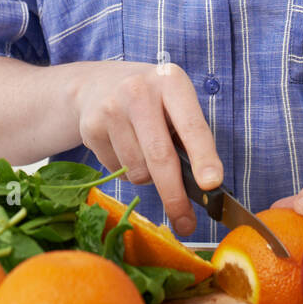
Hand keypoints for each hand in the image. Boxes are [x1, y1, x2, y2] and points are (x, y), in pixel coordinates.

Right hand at [64, 60, 221, 236]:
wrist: (97, 84)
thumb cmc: (151, 101)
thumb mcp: (175, 103)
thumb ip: (190, 136)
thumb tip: (205, 187)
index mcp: (170, 81)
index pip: (191, 125)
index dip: (203, 157)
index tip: (212, 183)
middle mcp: (139, 91)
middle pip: (160, 156)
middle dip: (175, 195)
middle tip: (186, 222)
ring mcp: (111, 108)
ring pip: (137, 170)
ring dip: (148, 177)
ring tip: (146, 153)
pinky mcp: (90, 128)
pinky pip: (116, 171)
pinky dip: (126, 171)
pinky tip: (124, 147)